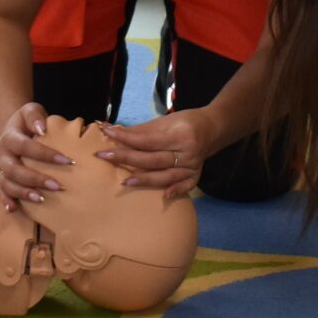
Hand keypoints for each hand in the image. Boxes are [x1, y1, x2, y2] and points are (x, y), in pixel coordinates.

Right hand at [0, 101, 71, 212]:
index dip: (45, 154)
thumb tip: (42, 128)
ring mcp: (0, 170)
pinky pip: (1, 193)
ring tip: (42, 199)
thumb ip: (35, 115)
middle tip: (58, 186)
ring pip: (7, 184)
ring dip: (24, 193)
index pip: (26, 147)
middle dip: (36, 179)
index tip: (67, 160)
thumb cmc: (28, 123)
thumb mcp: (30, 111)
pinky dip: (7, 201)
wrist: (13, 131)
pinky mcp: (1, 181)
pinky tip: (15, 209)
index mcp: (9, 138)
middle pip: (15, 170)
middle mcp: (2, 156)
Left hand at [97, 108, 219, 197]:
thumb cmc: (185, 122)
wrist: (212, 128)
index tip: (107, 134)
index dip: (126, 138)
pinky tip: (164, 196)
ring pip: (165, 175)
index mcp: (179, 134)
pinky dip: (176, 191)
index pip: (148, 139)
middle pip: (153, 159)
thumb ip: (141, 130)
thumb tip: (115, 132)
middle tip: (105, 156)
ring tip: (125, 182)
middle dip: (127, 158)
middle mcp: (187, 152)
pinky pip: (186, 186)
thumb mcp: (165, 120)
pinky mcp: (196, 175)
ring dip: (145, 179)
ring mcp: (192, 166)